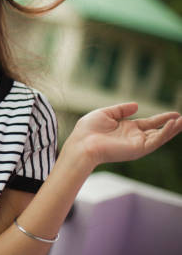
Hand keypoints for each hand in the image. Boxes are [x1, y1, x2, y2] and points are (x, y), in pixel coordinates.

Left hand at [65, 102, 181, 168]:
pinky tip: (172, 125)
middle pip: (157, 130)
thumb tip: (137, 105)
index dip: (161, 118)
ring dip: (172, 129)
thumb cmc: (88, 129)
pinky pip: (155, 141)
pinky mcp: (138, 149)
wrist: (83, 143)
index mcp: (127, 128)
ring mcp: (137, 144)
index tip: (174, 114)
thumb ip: (121, 109)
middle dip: (171, 125)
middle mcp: (134, 137)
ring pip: (160, 136)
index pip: (149, 123)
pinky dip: (165, 133)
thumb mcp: (106, 113)